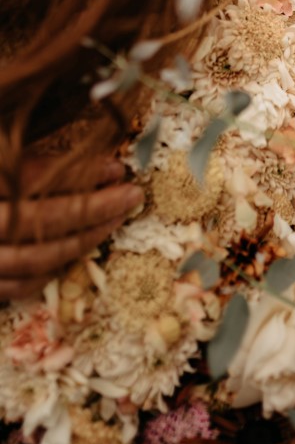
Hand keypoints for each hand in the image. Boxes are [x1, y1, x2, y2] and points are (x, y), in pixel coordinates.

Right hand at [0, 156, 142, 299]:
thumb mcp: (3, 158)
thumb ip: (32, 160)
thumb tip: (90, 157)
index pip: (35, 178)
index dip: (80, 173)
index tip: (117, 168)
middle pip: (44, 220)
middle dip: (96, 208)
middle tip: (132, 195)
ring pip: (37, 257)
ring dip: (84, 239)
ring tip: (116, 220)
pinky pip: (19, 286)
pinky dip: (52, 270)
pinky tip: (77, 251)